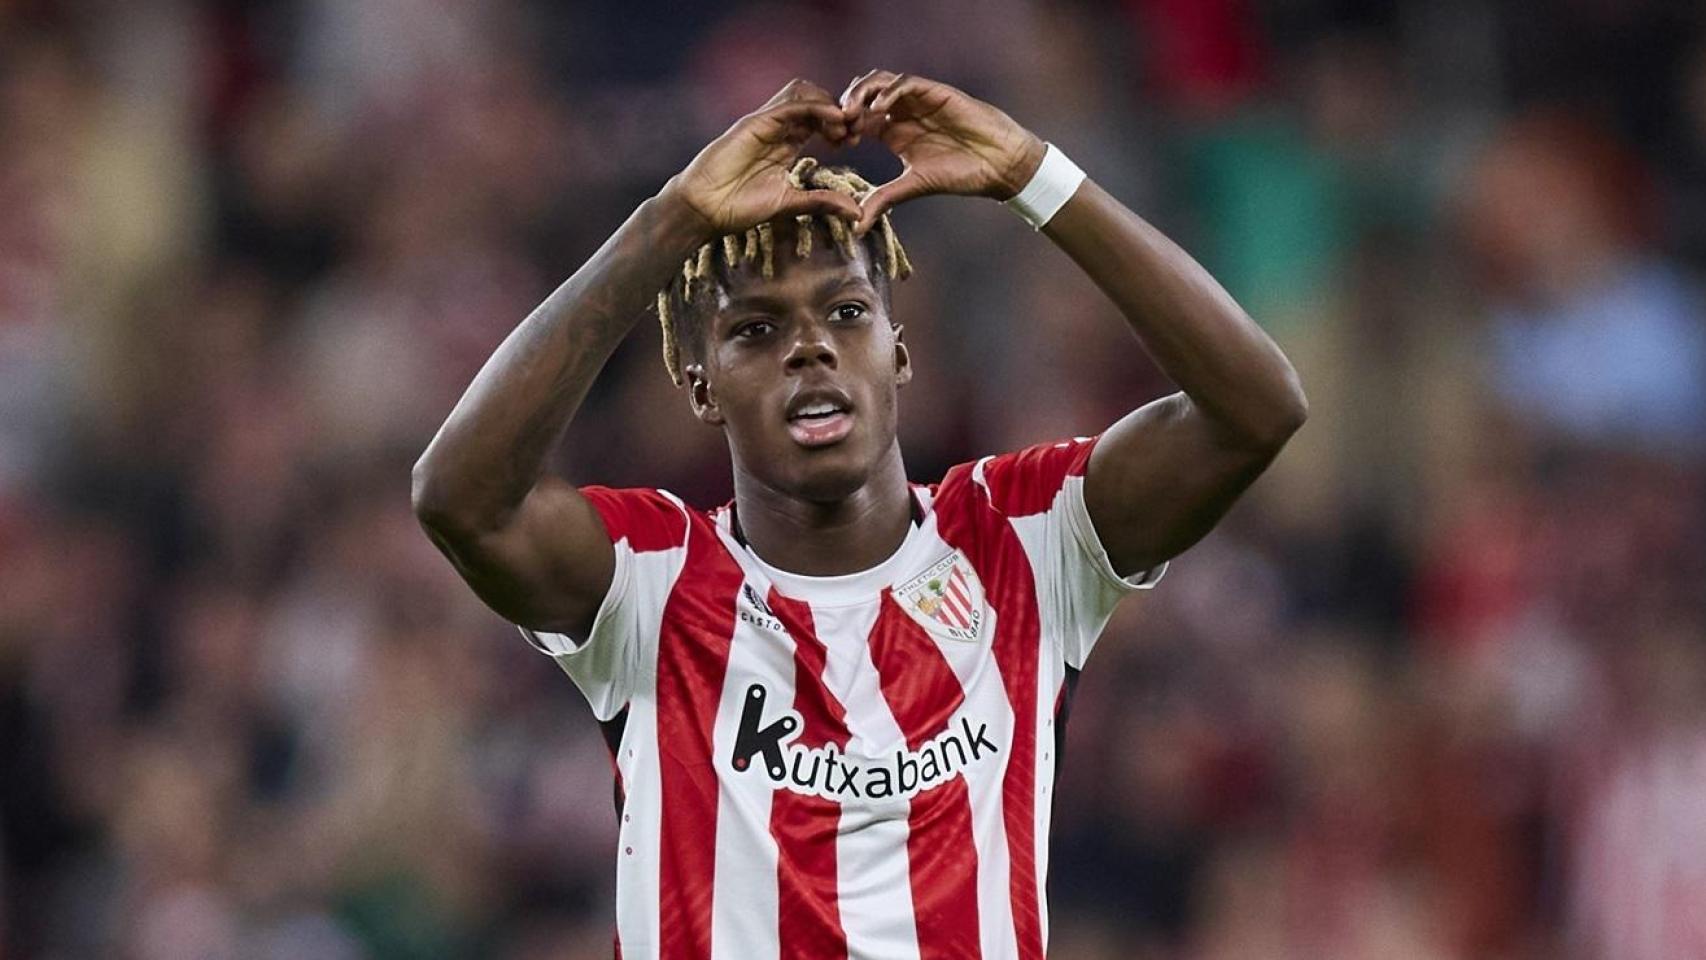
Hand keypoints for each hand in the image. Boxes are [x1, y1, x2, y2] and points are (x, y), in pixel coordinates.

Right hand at [662, 79, 863, 235]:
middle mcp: (778, 129)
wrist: (705, 209)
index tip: (856, 141)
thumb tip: (857, 212)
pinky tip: (834, 120)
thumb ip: (822, 202)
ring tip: (845, 126)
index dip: (841, 125)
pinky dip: (816, 108)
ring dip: (829, 104)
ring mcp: (766, 123)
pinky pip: (791, 105)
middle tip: (856, 131)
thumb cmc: (739, 208)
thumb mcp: (791, 204)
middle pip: (816, 101)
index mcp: (787, 144)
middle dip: (841, 111)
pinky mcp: (756, 122)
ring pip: (803, 94)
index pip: (820, 120)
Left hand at [839, 70, 1045, 235]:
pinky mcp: (935, 92)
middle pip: (862, 94)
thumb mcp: (913, 187)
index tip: (835, 145)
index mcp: (893, 132)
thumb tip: (855, 227)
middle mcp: (902, 112)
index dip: (841, 127)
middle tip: (839, 126)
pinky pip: (906, 83)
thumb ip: (883, 199)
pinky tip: (880, 110)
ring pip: (880, 81)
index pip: (857, 119)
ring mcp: (918, 100)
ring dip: (861, 92)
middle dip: (845, 106)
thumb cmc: (962, 174)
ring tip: (852, 113)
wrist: (999, 164)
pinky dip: (889, 92)